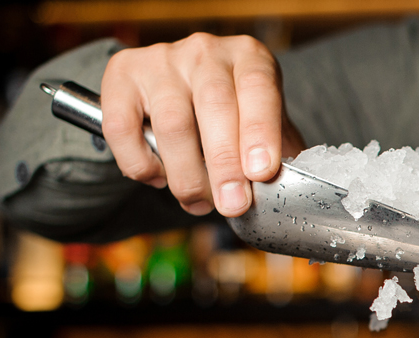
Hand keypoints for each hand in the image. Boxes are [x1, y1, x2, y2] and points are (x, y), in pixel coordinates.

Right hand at [100, 33, 305, 216]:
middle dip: (224, 164)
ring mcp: (161, 61)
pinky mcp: (122, 76)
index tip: (262, 172)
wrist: (183, 90)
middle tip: (233, 205)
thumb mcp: (268, 127)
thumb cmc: (236, 116)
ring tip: (200, 203)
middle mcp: (205, 51)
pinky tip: (160, 178)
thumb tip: (296, 195)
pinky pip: (123, 127)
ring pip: (171, 123)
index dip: (260, 131)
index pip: (258, 88)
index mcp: (249, 58)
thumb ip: (282, 155)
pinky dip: (141, 163)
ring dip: (186, 175)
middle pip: (214, 106)